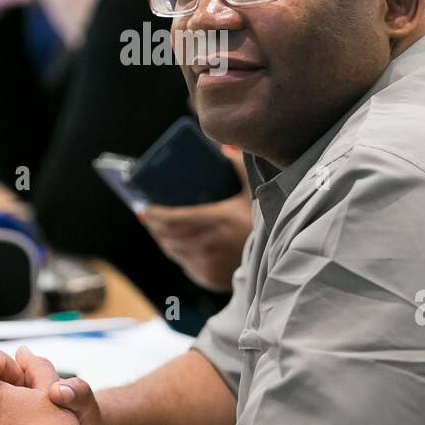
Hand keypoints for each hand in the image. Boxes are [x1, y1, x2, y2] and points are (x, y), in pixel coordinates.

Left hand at [139, 151, 251, 291]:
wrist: (281, 256)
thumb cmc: (263, 220)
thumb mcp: (254, 190)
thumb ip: (239, 166)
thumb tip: (224, 146)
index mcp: (216, 221)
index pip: (172, 220)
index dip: (153, 214)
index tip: (143, 206)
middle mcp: (208, 245)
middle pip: (167, 236)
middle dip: (154, 225)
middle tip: (148, 214)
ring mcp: (207, 265)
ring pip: (172, 251)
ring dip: (163, 238)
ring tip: (158, 227)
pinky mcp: (209, 278)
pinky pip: (184, 264)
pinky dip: (177, 253)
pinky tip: (175, 244)